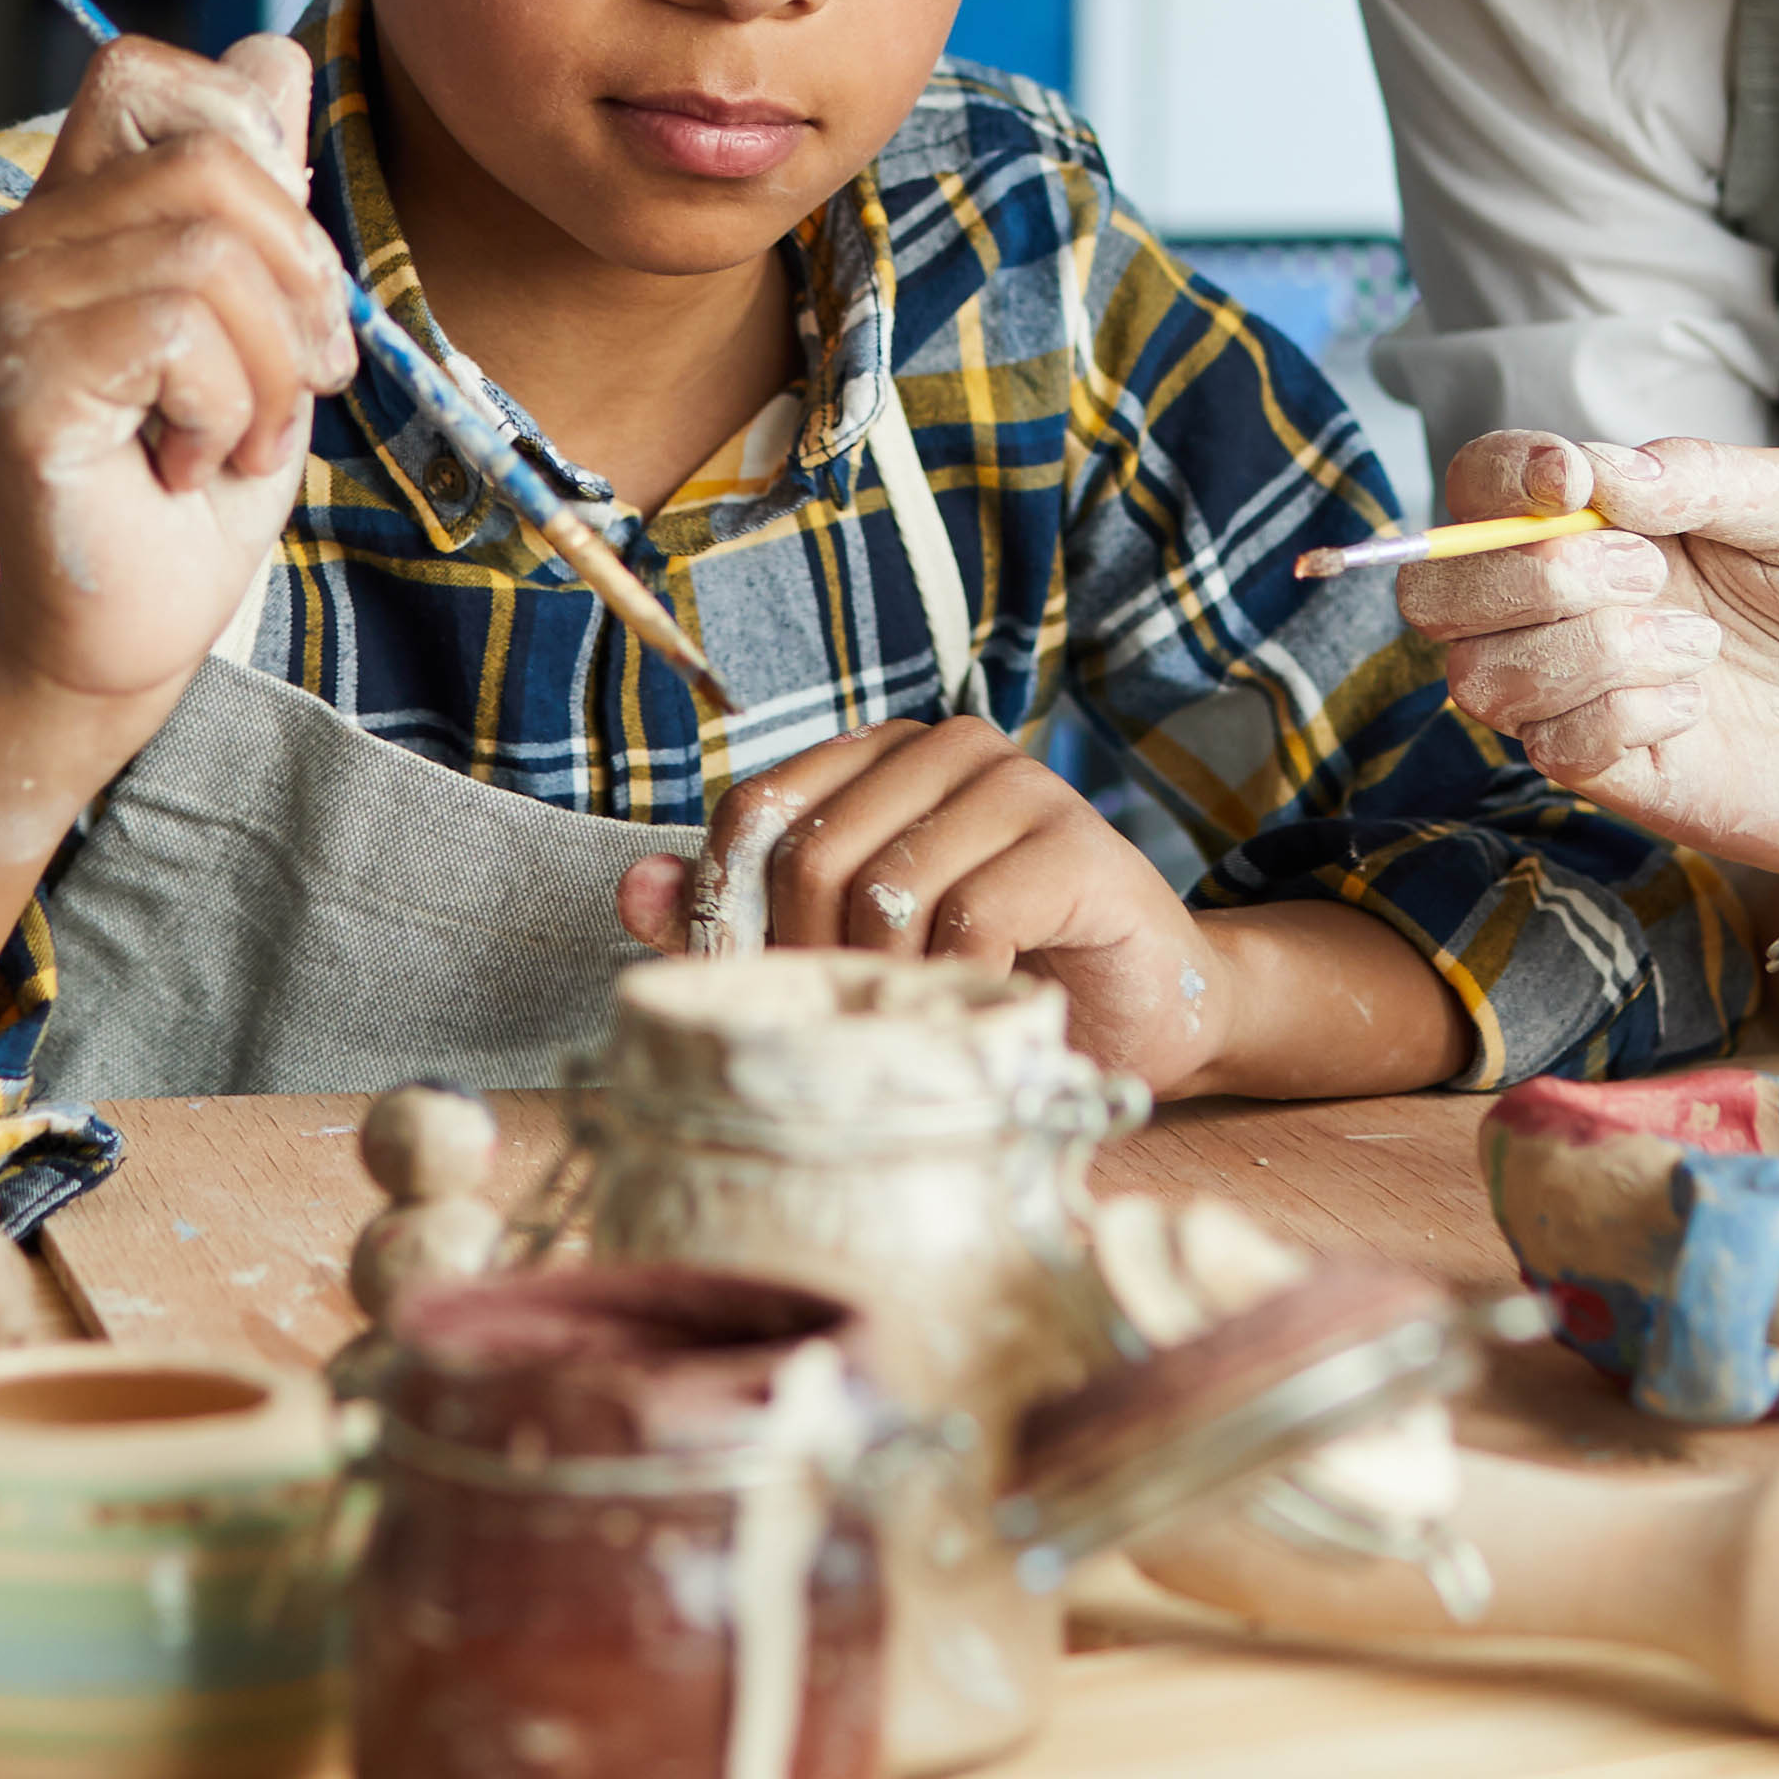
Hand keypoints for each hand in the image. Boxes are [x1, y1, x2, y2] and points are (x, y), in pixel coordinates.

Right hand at [0, 25, 349, 737]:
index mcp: (78, 205)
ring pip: (211, 252)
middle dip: (302, 281)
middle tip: (300, 381)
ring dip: (274, 369)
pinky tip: (189, 463)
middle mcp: (25, 234)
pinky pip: (182, 332)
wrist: (142, 624)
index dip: (249, 138)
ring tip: (239, 437)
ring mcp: (13, 299)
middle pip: (214, 158)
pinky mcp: (26, 372)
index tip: (285, 266)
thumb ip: (260, 191)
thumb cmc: (203, 472)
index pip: (146, 71)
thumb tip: (271, 49)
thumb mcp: (264, 316)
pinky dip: (231, 412)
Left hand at [619, 716, 1225, 1086]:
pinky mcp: (1074, 844)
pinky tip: (979, 1011)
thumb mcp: (852, 951)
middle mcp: (946, 749)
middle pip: (809, 853)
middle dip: (807, 963)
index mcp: (880, 756)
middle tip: (844, 1029)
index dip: (731, 912)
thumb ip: (747, 916)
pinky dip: (956, 987)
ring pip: (883, 890)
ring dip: (884, 985)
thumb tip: (633, 890)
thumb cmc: (988, 976)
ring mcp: (1018, 785)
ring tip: (916, 1024)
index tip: (751, 998)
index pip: (754, 810)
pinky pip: (968, 920)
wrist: (1144, 1010)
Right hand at [1394, 430, 1778, 876]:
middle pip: (1440, 594)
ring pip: (1479, 678)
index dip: (1494, 481)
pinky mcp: (1639, 778)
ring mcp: (1604, 695)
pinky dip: (1616, 716)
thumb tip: (1596, 472)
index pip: (1483, 487)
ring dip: (1580, 650)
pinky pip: (1556, 751)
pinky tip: (1698, 701)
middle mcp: (1590, 606)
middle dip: (1517, 576)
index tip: (1568, 482)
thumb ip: (1705, 478)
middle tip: (1643, 570)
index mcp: (1619, 519)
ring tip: (1697, 642)